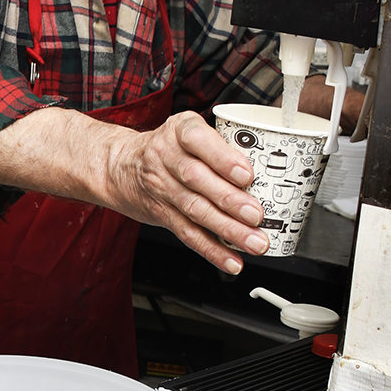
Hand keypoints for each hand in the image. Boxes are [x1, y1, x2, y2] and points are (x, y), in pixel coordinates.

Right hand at [106, 110, 267, 273]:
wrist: (122, 167)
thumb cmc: (169, 146)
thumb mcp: (189, 129)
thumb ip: (222, 143)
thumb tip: (268, 166)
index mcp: (179, 131)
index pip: (198, 141)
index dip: (223, 159)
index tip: (246, 174)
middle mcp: (166, 157)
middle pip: (197, 180)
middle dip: (230, 200)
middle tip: (256, 215)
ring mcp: (162, 188)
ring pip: (195, 210)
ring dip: (227, 229)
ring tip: (254, 242)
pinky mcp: (162, 214)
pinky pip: (188, 234)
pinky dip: (212, 250)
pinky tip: (232, 260)